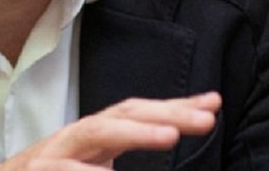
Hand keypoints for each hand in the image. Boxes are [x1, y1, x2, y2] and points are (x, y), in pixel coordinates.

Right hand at [0, 91, 220, 169]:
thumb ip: (116, 160)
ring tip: (170, 135)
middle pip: (123, 113)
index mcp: (96, 138)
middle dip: (166, 112)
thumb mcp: (94, 167)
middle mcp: (77, 139)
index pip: (139, 113)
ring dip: (134, 131)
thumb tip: (165, 137)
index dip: (175, 107)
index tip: (213, 104)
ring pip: (95, 132)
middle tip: (206, 117)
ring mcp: (54, 154)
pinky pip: (64, 170)